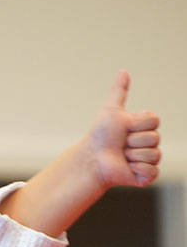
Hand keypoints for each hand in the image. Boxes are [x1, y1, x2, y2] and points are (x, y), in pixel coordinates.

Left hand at [89, 70, 160, 188]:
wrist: (92, 158)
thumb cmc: (100, 135)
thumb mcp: (111, 110)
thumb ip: (119, 91)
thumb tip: (123, 71)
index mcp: (145, 127)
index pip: (154, 120)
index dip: (136, 124)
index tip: (124, 128)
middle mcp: (149, 143)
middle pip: (154, 137)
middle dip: (133, 140)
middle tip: (120, 145)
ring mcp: (148, 160)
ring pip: (153, 154)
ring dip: (133, 155)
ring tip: (122, 156)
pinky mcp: (146, 176)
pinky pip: (153, 171)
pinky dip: (138, 168)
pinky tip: (127, 167)